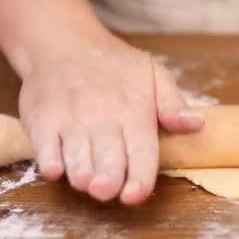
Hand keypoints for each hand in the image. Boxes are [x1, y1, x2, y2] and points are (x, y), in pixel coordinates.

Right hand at [18, 35, 203, 203]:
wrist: (63, 43)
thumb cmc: (115, 65)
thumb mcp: (153, 74)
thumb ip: (173, 104)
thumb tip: (196, 125)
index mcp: (134, 111)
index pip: (141, 150)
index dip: (139, 177)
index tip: (135, 196)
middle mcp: (102, 117)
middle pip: (107, 157)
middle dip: (108, 179)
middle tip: (107, 192)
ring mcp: (69, 119)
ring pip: (75, 155)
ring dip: (81, 173)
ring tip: (87, 184)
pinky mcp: (42, 121)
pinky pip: (44, 146)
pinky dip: (48, 160)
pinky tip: (55, 170)